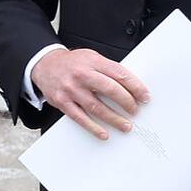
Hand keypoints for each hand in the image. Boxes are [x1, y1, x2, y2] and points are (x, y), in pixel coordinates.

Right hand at [31, 47, 150, 139]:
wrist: (45, 64)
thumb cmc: (73, 62)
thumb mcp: (92, 57)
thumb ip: (109, 69)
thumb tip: (131, 85)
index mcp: (94, 62)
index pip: (119, 74)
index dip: (135, 86)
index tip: (145, 96)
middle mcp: (82, 75)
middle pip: (110, 90)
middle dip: (127, 102)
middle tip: (136, 110)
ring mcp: (71, 90)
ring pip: (96, 107)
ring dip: (114, 118)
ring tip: (126, 125)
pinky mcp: (62, 102)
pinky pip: (80, 117)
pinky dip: (93, 127)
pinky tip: (104, 133)